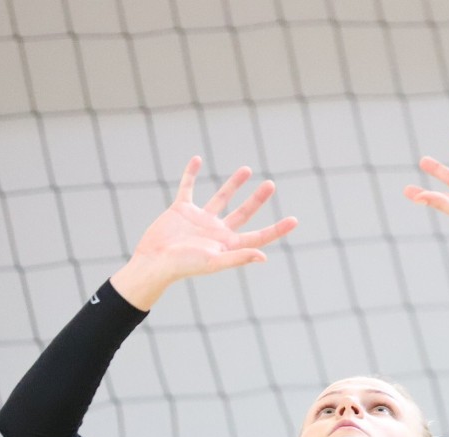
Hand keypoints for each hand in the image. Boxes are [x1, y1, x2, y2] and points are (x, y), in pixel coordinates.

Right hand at [112, 157, 297, 309]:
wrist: (154, 261)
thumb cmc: (184, 266)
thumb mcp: (214, 261)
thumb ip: (239, 257)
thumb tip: (264, 256)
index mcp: (228, 244)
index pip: (259, 236)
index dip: (277, 229)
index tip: (295, 220)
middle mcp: (217, 231)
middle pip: (244, 213)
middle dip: (257, 199)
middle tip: (271, 184)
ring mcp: (200, 220)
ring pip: (221, 197)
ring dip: (234, 184)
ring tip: (247, 169)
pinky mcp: (181, 210)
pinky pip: (188, 188)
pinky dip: (190, 173)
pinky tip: (196, 159)